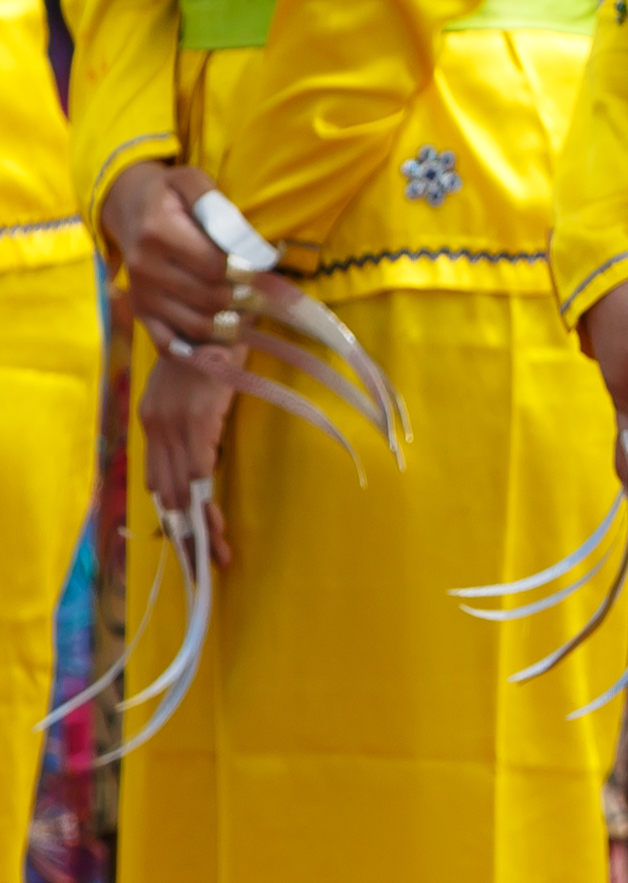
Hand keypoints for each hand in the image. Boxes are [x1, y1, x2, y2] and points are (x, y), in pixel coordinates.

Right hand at [104, 157, 249, 350]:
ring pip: (195, 324)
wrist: (127, 206)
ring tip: (250, 313)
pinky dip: (197, 351)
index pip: (213, 265)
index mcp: (158, 232)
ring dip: (231, 325)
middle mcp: (144, 267)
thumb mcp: (192, 182)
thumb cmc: (170, 194)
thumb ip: (219, 208)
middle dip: (245, 300)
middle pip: (208, 297)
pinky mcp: (140, 311)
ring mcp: (141, 294)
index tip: (267, 274)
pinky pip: (168, 343)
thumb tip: (249, 247)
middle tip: (266, 296)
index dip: (247, 274)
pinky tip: (222, 346)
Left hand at [137, 338, 241, 563]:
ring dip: (198, 529)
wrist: (219, 316)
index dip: (174, 516)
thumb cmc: (216, 348)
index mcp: (153, 419)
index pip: (159, 480)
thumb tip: (207, 454)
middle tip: (200, 566)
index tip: (188, 543)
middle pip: (166, 494)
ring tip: (212, 558)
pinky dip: (207, 505)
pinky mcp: (197, 421)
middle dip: (185, 534)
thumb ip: (197, 420)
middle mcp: (156, 425)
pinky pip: (199, 473)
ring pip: (181, 492)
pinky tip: (217, 527)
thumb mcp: (198, 389)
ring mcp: (174, 424)